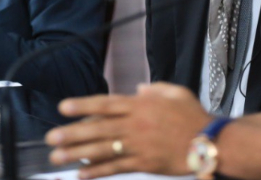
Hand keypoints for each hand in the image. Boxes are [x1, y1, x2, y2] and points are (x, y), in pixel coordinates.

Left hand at [46, 82, 212, 178]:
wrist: (209, 141)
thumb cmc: (194, 116)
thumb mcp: (175, 92)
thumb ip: (154, 89)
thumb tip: (137, 90)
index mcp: (141, 105)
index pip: (106, 104)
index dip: (83, 105)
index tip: (63, 107)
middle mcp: (136, 124)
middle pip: (98, 128)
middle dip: (72, 133)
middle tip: (51, 137)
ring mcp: (138, 145)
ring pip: (103, 149)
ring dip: (77, 153)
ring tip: (57, 156)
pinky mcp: (144, 163)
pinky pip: (116, 168)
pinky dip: (98, 171)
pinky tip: (81, 174)